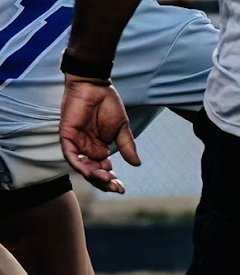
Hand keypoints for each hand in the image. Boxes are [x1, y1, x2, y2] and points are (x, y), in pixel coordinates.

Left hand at [59, 77, 137, 192]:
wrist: (96, 86)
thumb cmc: (108, 104)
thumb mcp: (122, 128)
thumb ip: (127, 146)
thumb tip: (137, 164)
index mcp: (100, 149)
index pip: (104, 170)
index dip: (111, 180)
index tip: (122, 188)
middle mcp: (87, 150)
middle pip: (93, 172)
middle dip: (103, 182)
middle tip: (115, 186)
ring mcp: (77, 144)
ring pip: (82, 167)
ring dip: (92, 175)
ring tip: (105, 178)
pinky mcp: (67, 137)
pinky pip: (71, 155)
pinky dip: (79, 164)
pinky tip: (89, 170)